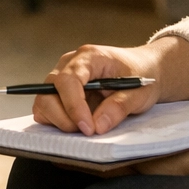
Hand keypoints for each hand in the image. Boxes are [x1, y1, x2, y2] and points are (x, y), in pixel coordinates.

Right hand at [33, 36, 188, 136]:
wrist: (145, 70)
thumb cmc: (142, 76)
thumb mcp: (139, 92)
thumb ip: (119, 106)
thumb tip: (97, 126)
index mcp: (89, 57)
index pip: (68, 80)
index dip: (74, 106)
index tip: (87, 128)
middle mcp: (69, 64)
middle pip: (48, 91)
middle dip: (64, 117)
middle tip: (87, 132)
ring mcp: (62, 77)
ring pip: (44, 102)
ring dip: (59, 121)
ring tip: (84, 128)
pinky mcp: (60, 92)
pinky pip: (47, 109)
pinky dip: (57, 121)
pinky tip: (79, 124)